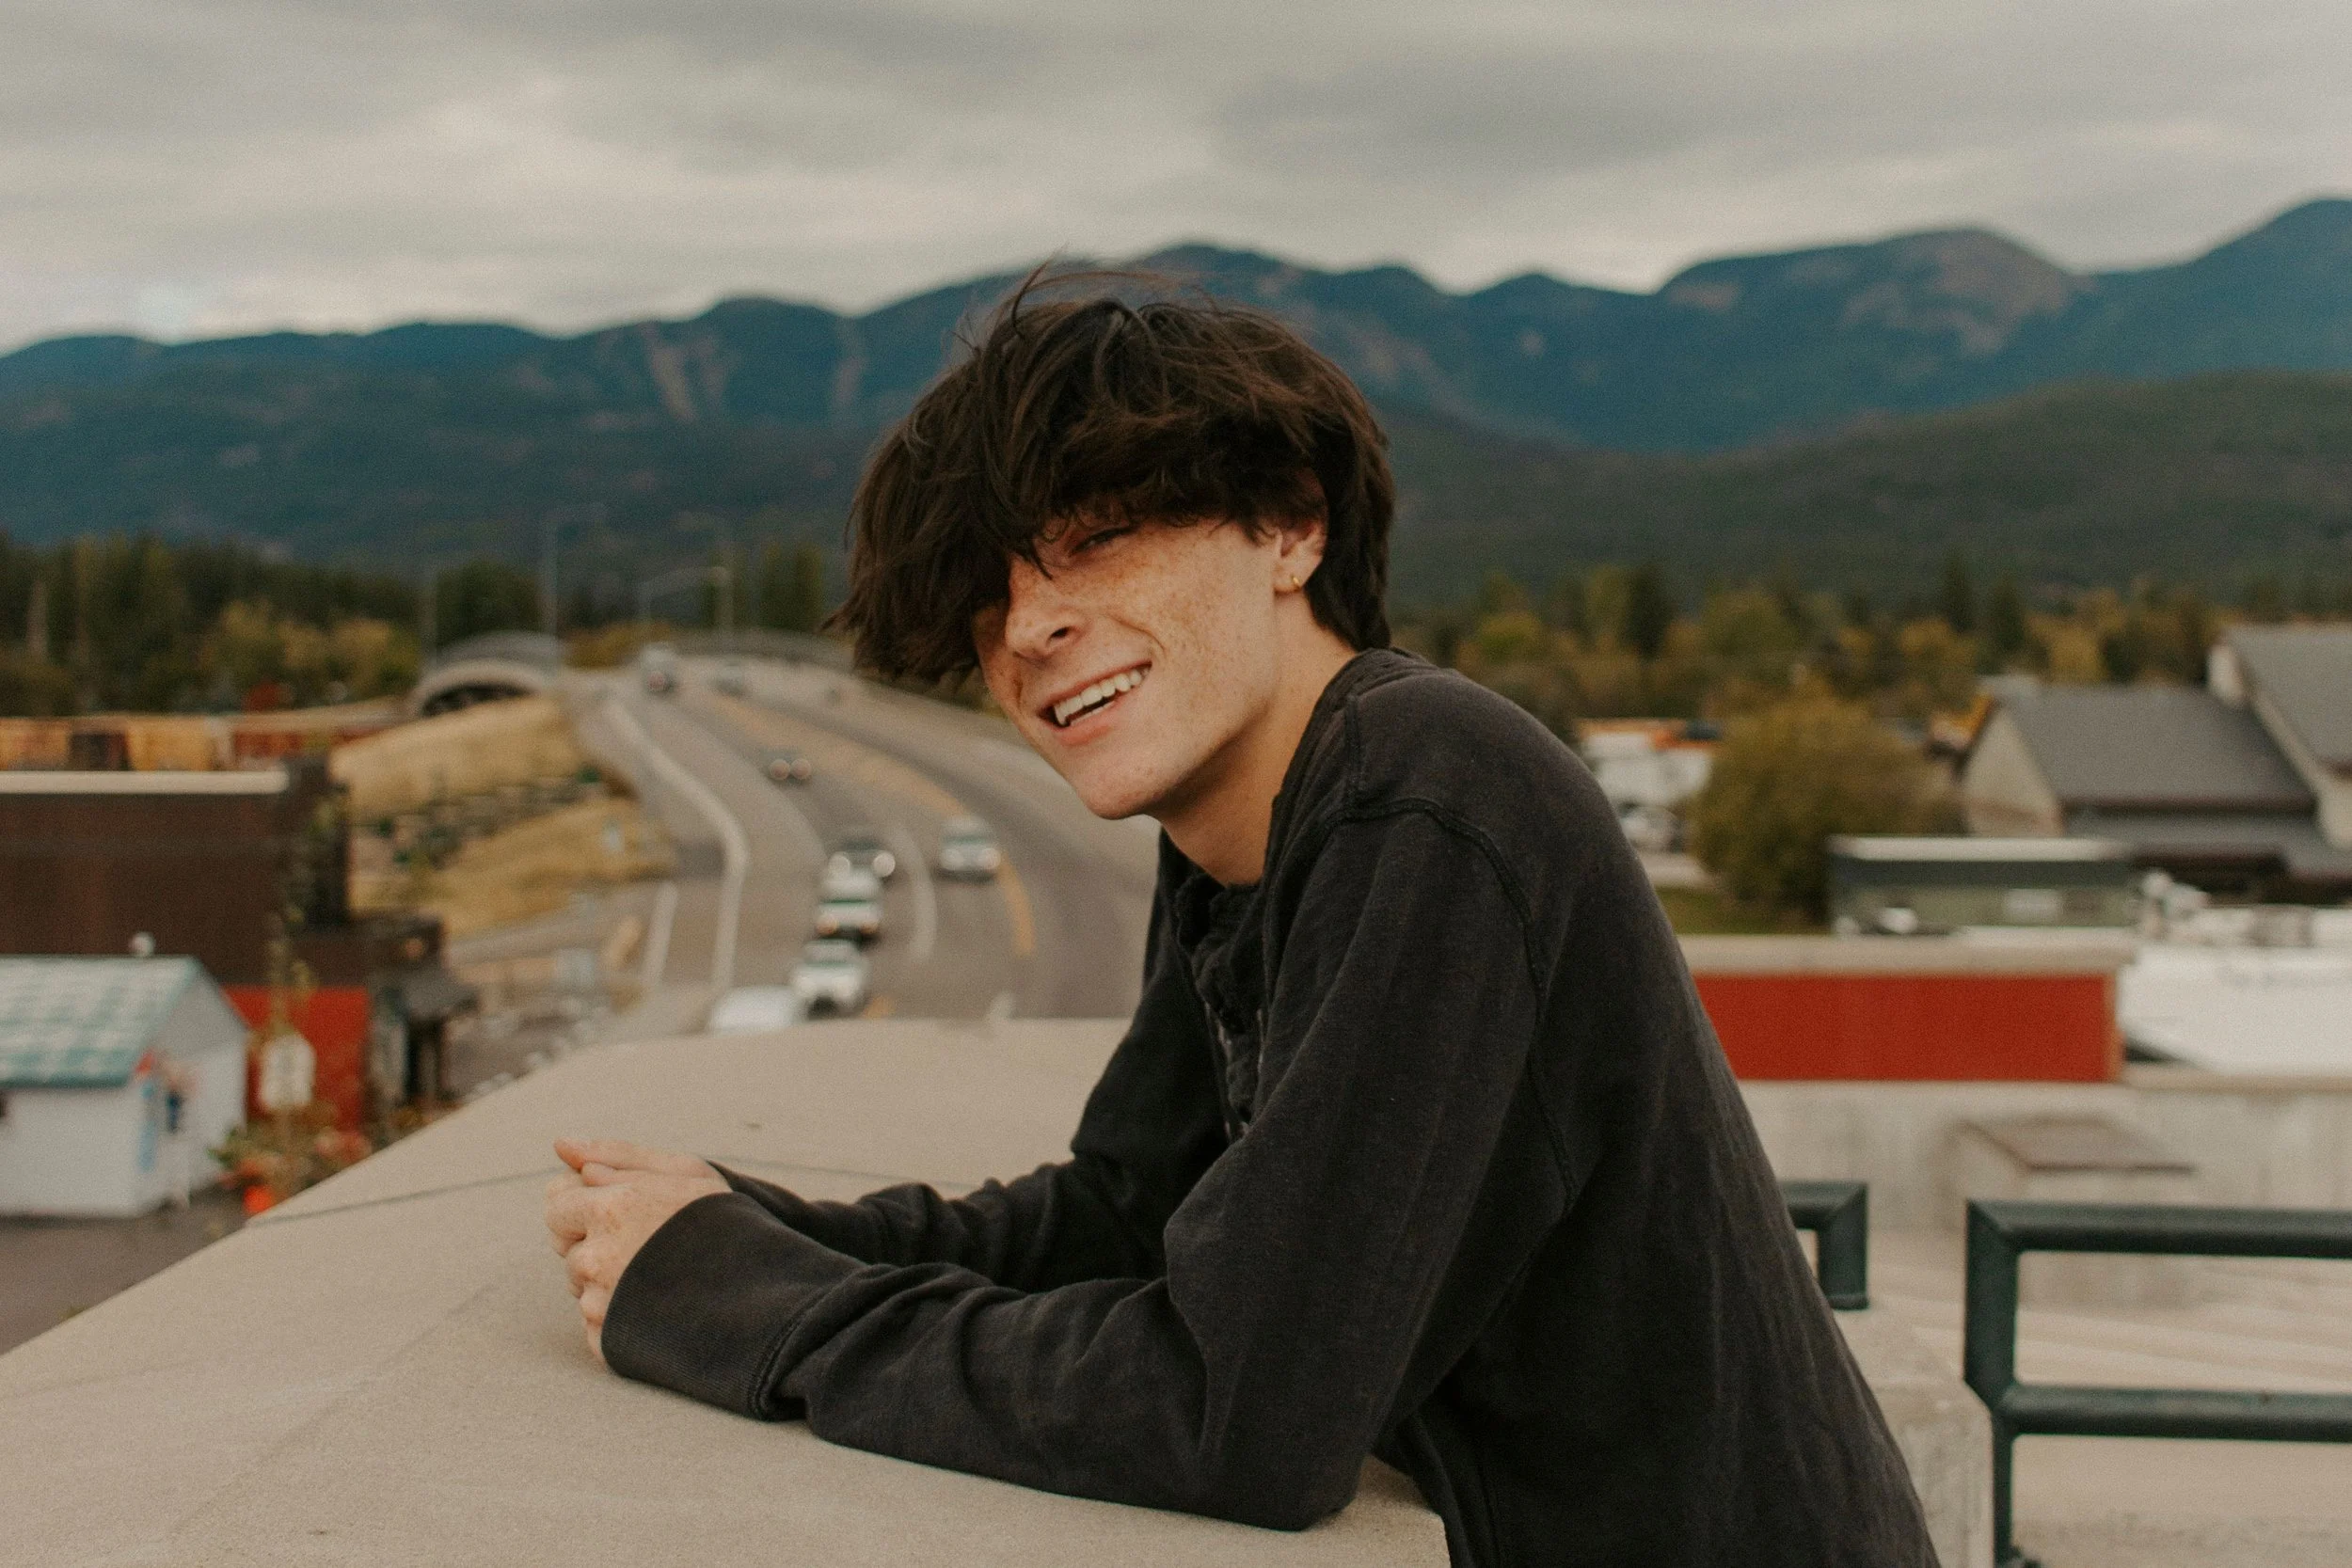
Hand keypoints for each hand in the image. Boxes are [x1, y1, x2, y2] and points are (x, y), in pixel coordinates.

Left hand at [545, 1137, 727, 1361]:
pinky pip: (596, 1325)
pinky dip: (619, 1317)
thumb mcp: (682, 1172)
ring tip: (660, 1277)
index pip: (557, 1203)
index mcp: (611, 1208)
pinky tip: (657, 1306)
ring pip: (582, 1287)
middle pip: (566, 1248)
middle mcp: (597, 1257)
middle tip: (644, 1244)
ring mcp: (601, 1304)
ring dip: (608, 1281)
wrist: (764, 1295)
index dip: (585, 1205)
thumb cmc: (725, 1222)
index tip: (620, 1211)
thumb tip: (561, 1145)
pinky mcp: (610, 1342)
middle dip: (594, 1243)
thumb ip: (617, 1155)